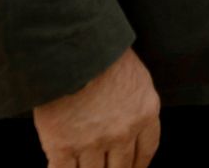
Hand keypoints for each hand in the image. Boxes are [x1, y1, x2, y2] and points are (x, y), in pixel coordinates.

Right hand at [33, 46, 159, 167]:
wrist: (74, 52)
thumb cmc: (105, 56)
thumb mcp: (136, 78)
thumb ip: (137, 104)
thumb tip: (132, 120)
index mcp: (145, 114)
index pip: (146, 150)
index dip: (138, 164)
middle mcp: (123, 133)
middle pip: (121, 167)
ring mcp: (92, 142)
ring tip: (84, 167)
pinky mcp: (62, 146)